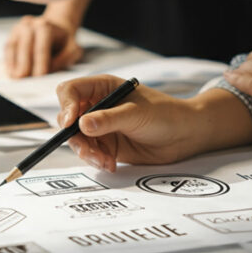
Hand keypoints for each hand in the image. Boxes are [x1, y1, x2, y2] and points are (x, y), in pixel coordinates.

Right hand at [5, 15, 81, 77]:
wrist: (56, 29)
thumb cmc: (64, 41)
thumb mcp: (73, 49)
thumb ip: (63, 59)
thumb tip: (48, 70)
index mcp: (46, 26)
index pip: (41, 47)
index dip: (40, 62)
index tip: (39, 77)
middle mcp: (30, 24)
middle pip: (25, 45)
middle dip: (24, 64)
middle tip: (25, 79)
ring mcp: (18, 29)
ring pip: (13, 46)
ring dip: (14, 64)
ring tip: (16, 78)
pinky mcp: (12, 36)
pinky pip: (8, 49)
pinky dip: (9, 61)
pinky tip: (11, 72)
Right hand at [56, 75, 251, 170]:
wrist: (185, 136)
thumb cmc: (165, 114)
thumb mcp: (136, 114)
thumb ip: (108, 119)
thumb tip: (82, 124)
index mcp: (102, 88)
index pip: (70, 91)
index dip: (66, 105)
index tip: (70, 123)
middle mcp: (97, 106)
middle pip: (68, 118)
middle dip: (74, 136)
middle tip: (87, 149)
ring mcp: (100, 127)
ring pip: (77, 140)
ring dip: (86, 152)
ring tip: (104, 160)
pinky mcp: (106, 145)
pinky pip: (90, 153)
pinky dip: (96, 161)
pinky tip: (111, 164)